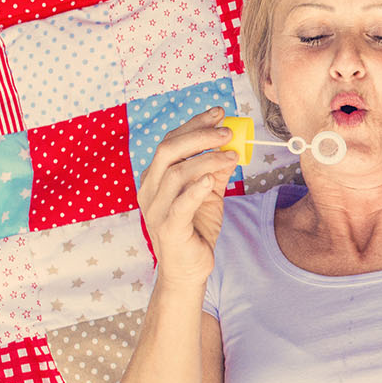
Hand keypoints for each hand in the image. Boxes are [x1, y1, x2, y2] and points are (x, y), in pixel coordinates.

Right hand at [136, 106, 239, 287]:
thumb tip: (231, 146)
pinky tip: (209, 180)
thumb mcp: (209, 194)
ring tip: (232, 155)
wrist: (188, 269)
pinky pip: (179, 205)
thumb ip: (216, 171)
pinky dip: (194, 189)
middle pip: (168, 151)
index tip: (218, 113)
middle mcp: (149, 190)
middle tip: (227, 132)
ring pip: (176, 174)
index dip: (193, 125)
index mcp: (155, 178)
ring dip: (206, 160)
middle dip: (199, 136)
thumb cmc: (196, 228)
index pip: (170, 142)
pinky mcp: (168, 229)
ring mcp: (155, 210)